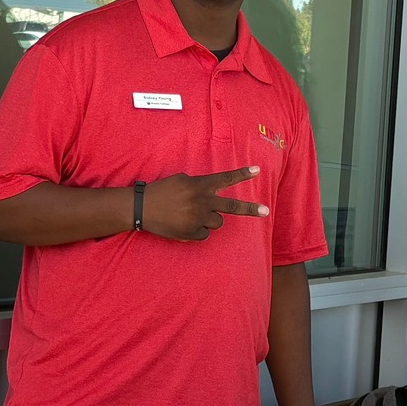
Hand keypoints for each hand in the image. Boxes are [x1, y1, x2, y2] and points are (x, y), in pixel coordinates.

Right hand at [141, 167, 267, 240]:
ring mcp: (198, 218)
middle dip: (250, 209)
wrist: (142, 207)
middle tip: (265, 212)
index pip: (225, 179)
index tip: (257, 171)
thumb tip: (212, 196)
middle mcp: (202, 201)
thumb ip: (199, 186)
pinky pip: (204, 234)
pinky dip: (197, 231)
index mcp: (199, 185)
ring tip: (190, 215)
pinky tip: (183, 225)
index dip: (242, 175)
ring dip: (209, 220)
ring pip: (217, 222)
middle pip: (232, 207)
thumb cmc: (161, 191)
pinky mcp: (191, 232)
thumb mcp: (181, 181)